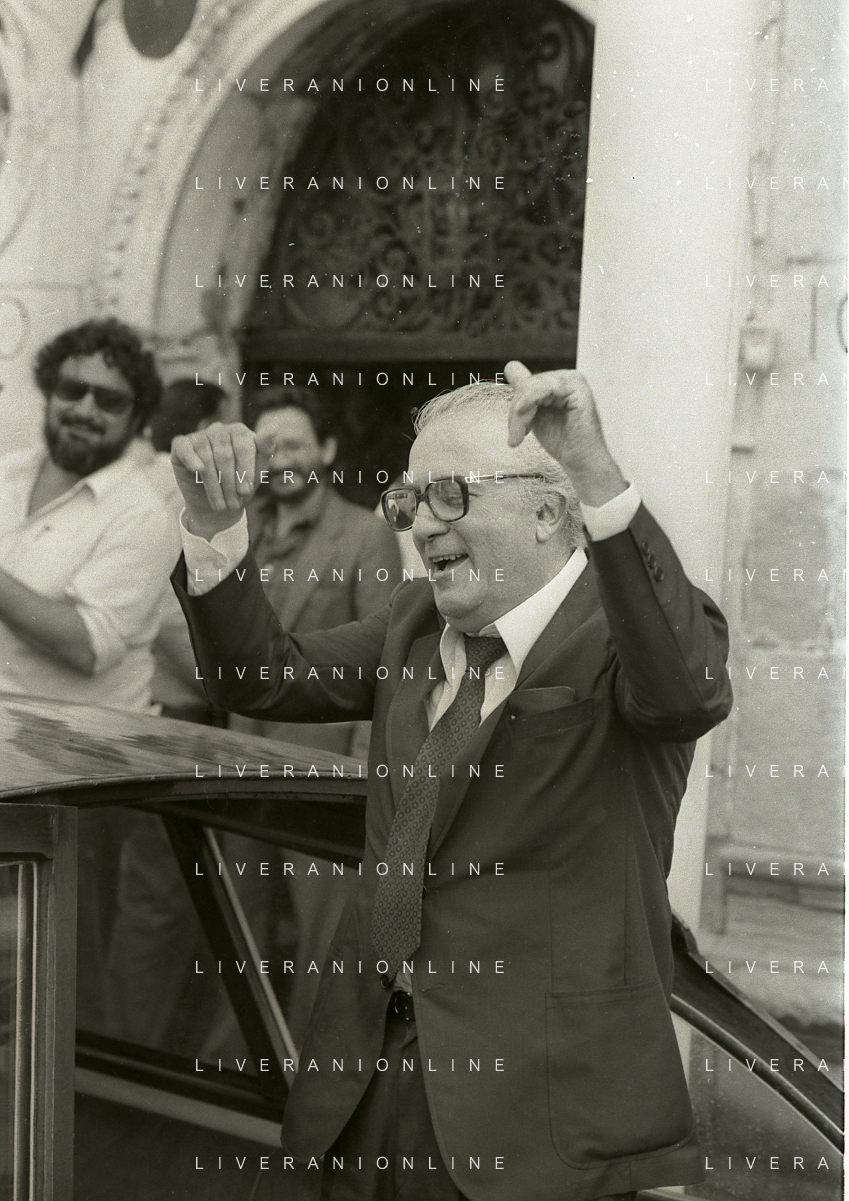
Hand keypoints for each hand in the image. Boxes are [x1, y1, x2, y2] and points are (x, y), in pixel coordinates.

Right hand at [171, 422, 258, 538]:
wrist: (216, 502)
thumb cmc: (240, 484)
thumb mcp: (256, 471)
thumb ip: (265, 449)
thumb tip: (274, 426)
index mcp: (240, 432)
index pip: (244, 447)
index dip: (245, 471)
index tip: (246, 492)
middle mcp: (219, 430)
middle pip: (224, 455)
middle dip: (230, 483)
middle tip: (233, 505)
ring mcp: (200, 435)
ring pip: (206, 458)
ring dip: (214, 485)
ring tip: (221, 505)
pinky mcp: (181, 445)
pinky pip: (184, 448)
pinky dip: (191, 459)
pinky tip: (198, 470)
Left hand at [504, 361, 626, 506]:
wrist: (580, 460)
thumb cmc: (562, 441)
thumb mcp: (535, 415)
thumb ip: (524, 394)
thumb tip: (510, 366)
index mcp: (555, 382)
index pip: (523, 383)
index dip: (515, 407)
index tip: (516, 432)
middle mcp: (564, 377)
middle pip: (524, 385)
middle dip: (516, 414)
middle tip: (516, 438)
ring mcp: (571, 380)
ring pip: (529, 387)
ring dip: (520, 414)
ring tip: (521, 436)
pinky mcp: (576, 387)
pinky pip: (542, 388)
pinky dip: (528, 403)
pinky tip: (526, 420)